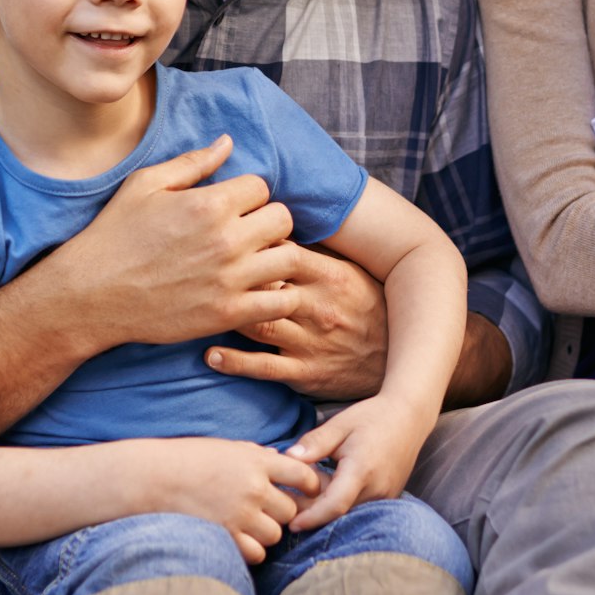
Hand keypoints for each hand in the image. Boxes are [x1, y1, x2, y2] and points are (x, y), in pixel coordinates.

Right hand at [47, 136, 307, 348]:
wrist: (91, 295)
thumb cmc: (114, 235)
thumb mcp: (144, 186)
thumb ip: (192, 163)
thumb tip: (227, 142)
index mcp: (207, 203)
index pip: (261, 186)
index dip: (247, 194)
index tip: (230, 208)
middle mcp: (225, 240)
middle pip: (283, 218)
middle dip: (268, 221)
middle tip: (247, 233)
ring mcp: (229, 279)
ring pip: (290, 258)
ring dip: (277, 257)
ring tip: (256, 261)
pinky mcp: (227, 313)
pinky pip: (281, 303)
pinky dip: (277, 296)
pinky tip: (255, 291)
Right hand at [138, 439, 320, 563]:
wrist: (153, 477)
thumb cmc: (187, 458)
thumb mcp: (226, 447)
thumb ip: (255, 455)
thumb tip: (279, 459)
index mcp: (256, 460)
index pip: (303, 474)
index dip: (309, 485)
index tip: (304, 490)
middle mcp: (254, 487)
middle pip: (290, 510)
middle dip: (281, 512)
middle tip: (265, 510)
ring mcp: (241, 514)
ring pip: (275, 534)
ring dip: (266, 532)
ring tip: (247, 525)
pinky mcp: (227, 536)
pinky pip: (257, 553)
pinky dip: (252, 550)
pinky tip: (239, 539)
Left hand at [203, 248, 387, 399]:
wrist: (398, 361)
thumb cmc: (366, 307)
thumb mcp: (350, 273)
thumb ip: (314, 252)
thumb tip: (274, 221)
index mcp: (330, 276)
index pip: (283, 252)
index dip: (250, 245)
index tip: (223, 240)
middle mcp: (319, 307)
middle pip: (264, 285)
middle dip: (231, 278)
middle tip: (198, 272)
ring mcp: (311, 342)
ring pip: (259, 324)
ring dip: (226, 315)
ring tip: (196, 308)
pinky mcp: (305, 373)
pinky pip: (264, 367)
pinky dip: (234, 362)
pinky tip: (209, 354)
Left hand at [283, 394, 430, 531]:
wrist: (409, 417)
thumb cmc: (373, 417)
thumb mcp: (339, 424)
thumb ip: (314, 442)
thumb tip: (288, 458)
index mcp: (362, 470)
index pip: (335, 505)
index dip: (312, 517)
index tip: (292, 523)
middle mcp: (377, 489)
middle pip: (338, 512)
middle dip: (312, 510)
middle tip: (288, 498)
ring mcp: (385, 496)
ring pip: (349, 511)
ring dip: (326, 505)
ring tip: (308, 485)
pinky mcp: (387, 497)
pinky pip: (360, 506)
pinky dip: (341, 501)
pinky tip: (328, 483)